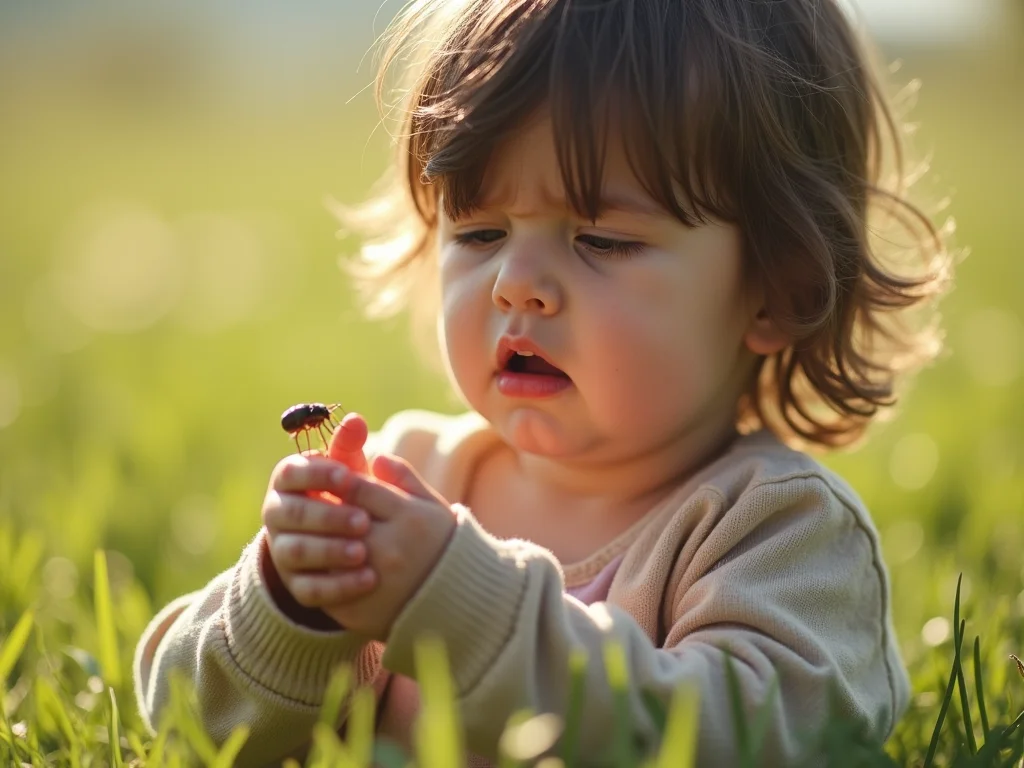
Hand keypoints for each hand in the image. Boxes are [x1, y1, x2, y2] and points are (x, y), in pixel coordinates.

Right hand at [260, 413, 377, 625]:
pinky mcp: (295, 585)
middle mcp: (276, 515)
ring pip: (297, 552)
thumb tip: (355, 419)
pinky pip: (310, 589)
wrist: (335, 543)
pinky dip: (339, 586)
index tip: (346, 476)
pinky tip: (368, 580)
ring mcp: (282, 552)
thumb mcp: (346, 472)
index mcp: (286, 482)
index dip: (316, 474)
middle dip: (328, 517)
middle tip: (363, 520)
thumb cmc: (343, 495)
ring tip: (363, 552)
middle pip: (293, 515)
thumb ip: (348, 447)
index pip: (290, 474)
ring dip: (330, 552)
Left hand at [314, 455, 457, 640]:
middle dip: (324, 510)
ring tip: (319, 535)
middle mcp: (391, 548)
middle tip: (314, 504)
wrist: (456, 600)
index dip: (339, 482)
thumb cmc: (440, 543)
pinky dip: (319, 572)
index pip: (357, 488)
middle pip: (338, 518)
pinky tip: (323, 564)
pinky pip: (324, 585)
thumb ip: (404, 477)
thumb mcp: (431, 504)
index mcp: (409, 517)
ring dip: (319, 540)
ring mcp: (374, 580)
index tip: (333, 482)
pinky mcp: (357, 608)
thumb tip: (376, 457)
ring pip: (326, 551)